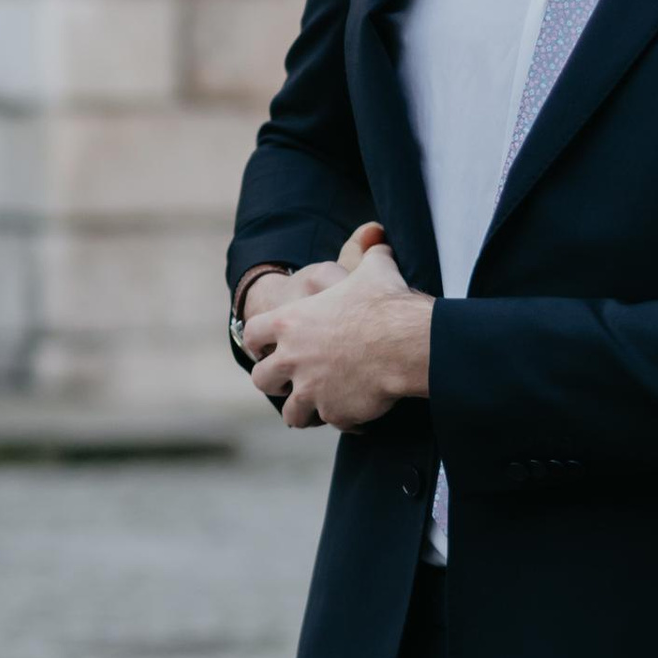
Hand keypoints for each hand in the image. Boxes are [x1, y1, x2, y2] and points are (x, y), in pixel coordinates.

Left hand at [245, 235, 428, 430]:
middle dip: (274, 383)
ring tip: (319, 409)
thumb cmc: (385, 303)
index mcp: (291, 323)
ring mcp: (311, 390)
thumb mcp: (374, 269)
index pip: (253, 334)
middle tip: (291, 382)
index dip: (258, 342)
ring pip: (291, 413)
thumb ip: (369, 254)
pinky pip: (333, 422)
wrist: (404, 343)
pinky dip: (344, 419)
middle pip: (263, 380)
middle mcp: (292, 359)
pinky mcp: (334, 412)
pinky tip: (358, 415)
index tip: (265, 348)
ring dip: (303, 410)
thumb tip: (378, 236)